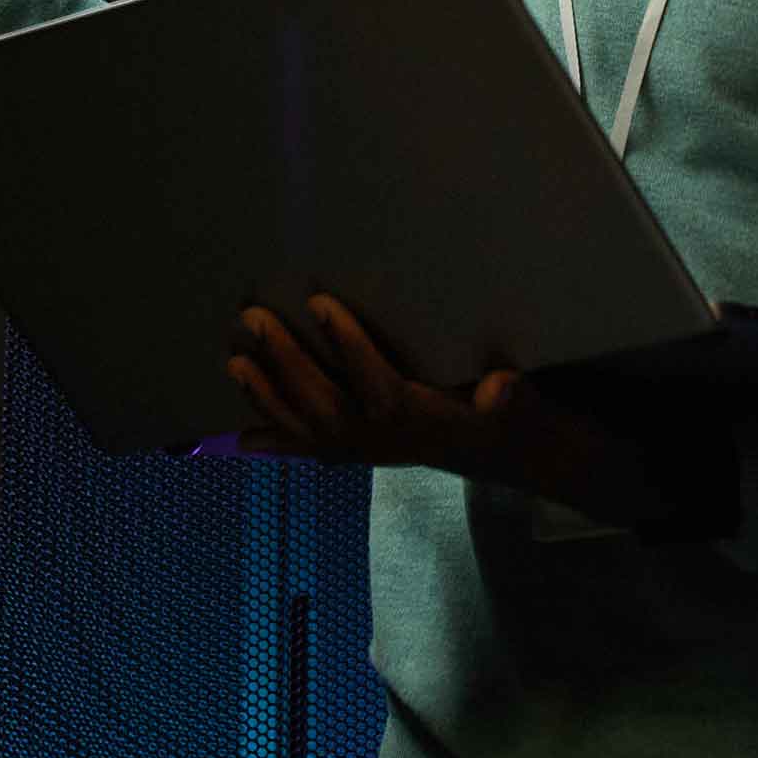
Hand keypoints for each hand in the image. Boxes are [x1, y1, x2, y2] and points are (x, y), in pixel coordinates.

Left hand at [227, 296, 667, 526]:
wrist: (510, 455)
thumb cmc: (512, 417)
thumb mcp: (523, 404)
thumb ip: (511, 397)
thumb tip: (502, 386)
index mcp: (420, 419)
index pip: (376, 382)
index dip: (347, 345)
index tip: (320, 302)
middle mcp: (384, 439)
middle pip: (324, 403)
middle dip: (285, 362)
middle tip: (253, 317)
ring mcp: (365, 450)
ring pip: (306, 427)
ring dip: (266, 397)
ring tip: (234, 363)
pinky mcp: (359, 452)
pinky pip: (310, 451)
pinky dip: (275, 445)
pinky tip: (240, 440)